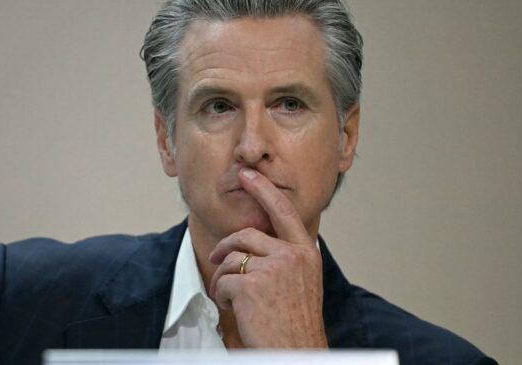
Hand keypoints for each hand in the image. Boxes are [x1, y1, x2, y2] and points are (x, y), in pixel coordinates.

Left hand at [208, 168, 326, 347]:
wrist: (297, 353)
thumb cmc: (296, 324)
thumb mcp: (302, 282)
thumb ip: (285, 258)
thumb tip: (255, 241)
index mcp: (306, 253)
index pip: (284, 212)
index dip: (263, 190)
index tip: (248, 175)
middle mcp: (292, 255)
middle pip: (245, 235)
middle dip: (224, 247)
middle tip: (215, 259)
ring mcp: (273, 268)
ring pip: (230, 259)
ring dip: (223, 279)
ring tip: (230, 298)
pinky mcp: (251, 284)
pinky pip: (224, 281)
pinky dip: (222, 296)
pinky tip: (234, 310)